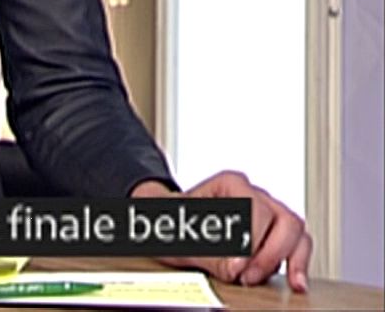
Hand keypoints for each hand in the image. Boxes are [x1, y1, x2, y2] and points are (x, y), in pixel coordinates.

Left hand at [133, 171, 310, 291]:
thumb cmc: (173, 223)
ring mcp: (269, 213)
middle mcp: (255, 195)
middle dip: (269, 253)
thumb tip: (235, 269)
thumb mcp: (179, 236)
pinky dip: (299, 264)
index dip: (249, 239)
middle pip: (283, 220)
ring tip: (282, 282)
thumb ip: (205, 252)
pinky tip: (296, 282)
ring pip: (297, 232)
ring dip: (291, 260)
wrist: (168, 226)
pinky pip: (298, 246)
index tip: (236, 265)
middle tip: (247, 276)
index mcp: (230, 184)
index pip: (255, 207)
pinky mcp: (276, 234)